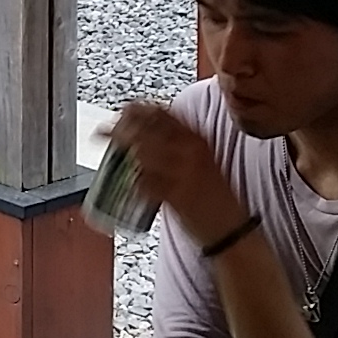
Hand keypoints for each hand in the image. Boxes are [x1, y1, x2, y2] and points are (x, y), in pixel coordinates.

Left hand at [103, 103, 248, 245]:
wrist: (231, 229)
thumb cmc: (212, 195)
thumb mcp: (200, 159)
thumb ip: (176, 142)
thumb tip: (141, 130)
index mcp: (198, 138)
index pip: (161, 112)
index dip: (135, 109)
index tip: (122, 111)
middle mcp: (191, 151)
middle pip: (146, 129)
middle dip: (120, 128)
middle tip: (106, 132)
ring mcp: (184, 173)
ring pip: (142, 153)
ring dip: (121, 152)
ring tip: (111, 154)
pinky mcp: (177, 196)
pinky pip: (146, 183)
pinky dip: (133, 182)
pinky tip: (130, 182)